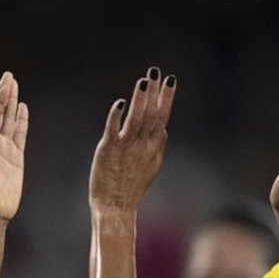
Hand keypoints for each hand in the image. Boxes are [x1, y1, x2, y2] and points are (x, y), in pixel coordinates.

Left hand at [0, 72, 28, 220]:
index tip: (3, 85)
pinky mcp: (16, 158)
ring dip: (12, 103)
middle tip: (9, 76)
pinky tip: (23, 109)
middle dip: (4, 94)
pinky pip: (20, 135)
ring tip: (15, 86)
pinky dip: (22, 121)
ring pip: (10, 120)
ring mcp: (5, 149)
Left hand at [89, 69, 176, 210]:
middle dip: (155, 91)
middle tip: (156, 71)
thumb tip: (163, 130)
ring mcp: (126, 146)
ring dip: (140, 98)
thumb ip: (158, 146)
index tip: (169, 80)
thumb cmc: (132, 187)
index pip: (162, 116)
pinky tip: (120, 103)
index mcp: (154, 147)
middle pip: (151, 113)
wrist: (115, 206)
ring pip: (136, 118)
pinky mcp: (108, 149)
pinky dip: (117, 115)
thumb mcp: (151, 166)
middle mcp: (143, 144)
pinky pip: (113, 128)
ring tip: (143, 80)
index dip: (166, 97)